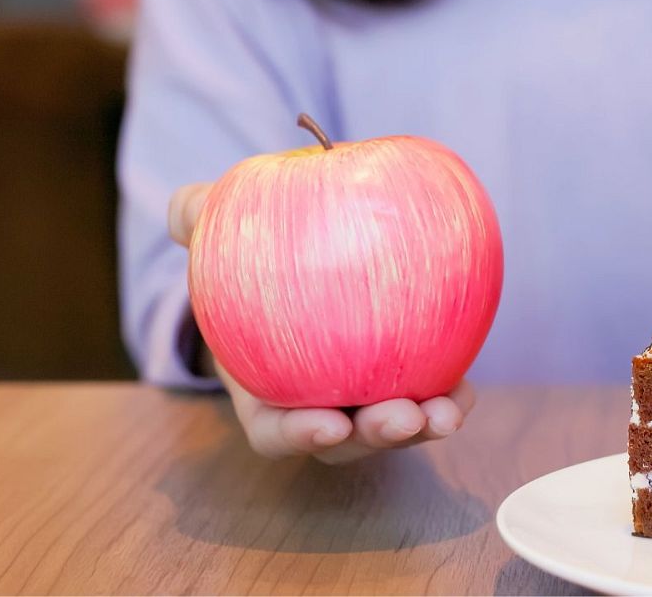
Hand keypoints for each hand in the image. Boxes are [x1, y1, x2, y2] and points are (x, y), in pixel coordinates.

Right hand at [167, 182, 475, 462]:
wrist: (296, 256)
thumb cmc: (246, 255)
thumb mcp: (215, 230)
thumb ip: (198, 218)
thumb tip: (186, 210)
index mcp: (264, 392)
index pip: (277, 430)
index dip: (299, 436)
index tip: (326, 425)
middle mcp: (317, 405)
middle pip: (346, 440)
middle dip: (375, 438)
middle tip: (401, 418)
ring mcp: (363, 397)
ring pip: (394, 427)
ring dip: (423, 426)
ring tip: (447, 410)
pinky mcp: (404, 378)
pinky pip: (429, 392)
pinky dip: (449, 393)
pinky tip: (466, 382)